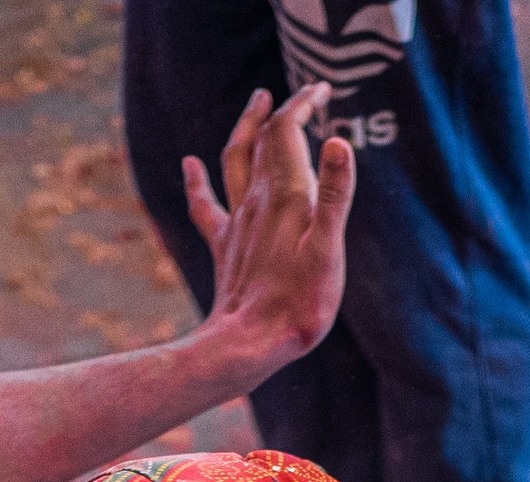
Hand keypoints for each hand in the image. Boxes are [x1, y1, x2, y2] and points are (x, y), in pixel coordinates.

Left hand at [189, 84, 354, 372]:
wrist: (248, 345)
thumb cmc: (297, 304)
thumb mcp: (328, 250)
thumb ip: (334, 196)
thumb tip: (339, 142)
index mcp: (286, 195)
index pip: (288, 130)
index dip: (303, 104)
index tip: (321, 89)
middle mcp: (257, 201)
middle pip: (265, 140)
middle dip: (284, 111)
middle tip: (303, 95)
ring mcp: (238, 222)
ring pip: (237, 161)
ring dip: (247, 129)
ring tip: (256, 106)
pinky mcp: (225, 246)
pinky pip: (206, 205)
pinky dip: (197, 180)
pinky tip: (190, 164)